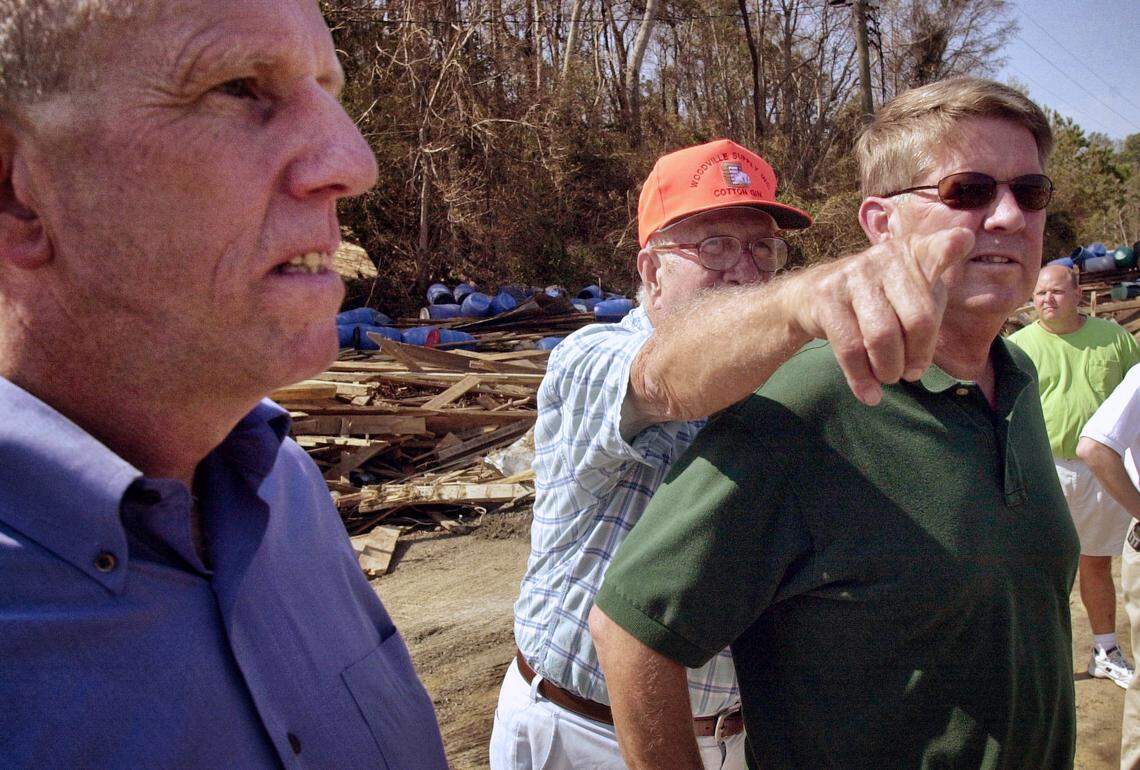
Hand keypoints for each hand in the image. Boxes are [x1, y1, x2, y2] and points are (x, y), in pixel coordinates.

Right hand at [788, 227, 974, 404]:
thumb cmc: (878, 298)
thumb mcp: (911, 291)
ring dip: (889, 370)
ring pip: (881, 336)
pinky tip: (869, 394)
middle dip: (917, 356)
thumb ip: (931, 305)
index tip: (963, 241)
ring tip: (889, 377)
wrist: (812, 295)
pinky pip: (850, 348)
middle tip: (912, 371)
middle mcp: (885, 258)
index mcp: (914, 255)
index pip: (937, 249)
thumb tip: (926, 338)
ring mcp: (853, 274)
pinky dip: (862, 379)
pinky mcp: (827, 296)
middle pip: (917, 319)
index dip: (950, 247)